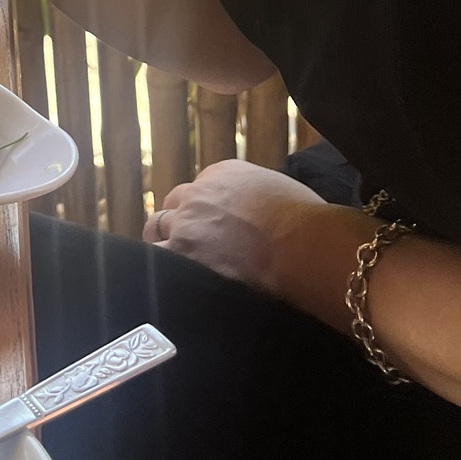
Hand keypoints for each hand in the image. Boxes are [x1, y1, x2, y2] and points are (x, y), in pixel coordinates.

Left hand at [143, 158, 342, 302]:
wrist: (303, 248)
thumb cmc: (305, 222)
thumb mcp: (277, 192)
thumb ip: (253, 196)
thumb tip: (253, 212)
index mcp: (222, 174)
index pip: (197, 190)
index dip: (200, 213)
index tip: (208, 229)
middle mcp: (197, 195)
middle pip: (172, 208)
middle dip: (177, 225)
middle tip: (189, 247)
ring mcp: (185, 225)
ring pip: (156, 231)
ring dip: (163, 245)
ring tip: (173, 267)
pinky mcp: (180, 255)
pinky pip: (155, 260)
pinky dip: (159, 270)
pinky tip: (166, 284)